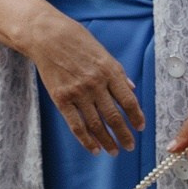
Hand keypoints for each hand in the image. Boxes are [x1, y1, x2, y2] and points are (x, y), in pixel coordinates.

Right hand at [20, 7, 144, 154]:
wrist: (47, 36)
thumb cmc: (77, 41)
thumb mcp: (103, 53)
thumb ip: (118, 73)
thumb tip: (132, 89)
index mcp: (109, 71)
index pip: (128, 100)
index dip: (136, 117)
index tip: (140, 128)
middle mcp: (96, 84)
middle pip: (114, 117)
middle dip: (124, 135)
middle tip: (130, 146)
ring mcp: (78, 93)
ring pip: (96, 125)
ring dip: (107, 141)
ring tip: (114, 151)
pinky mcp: (61, 99)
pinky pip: (76, 125)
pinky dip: (86, 140)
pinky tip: (94, 149)